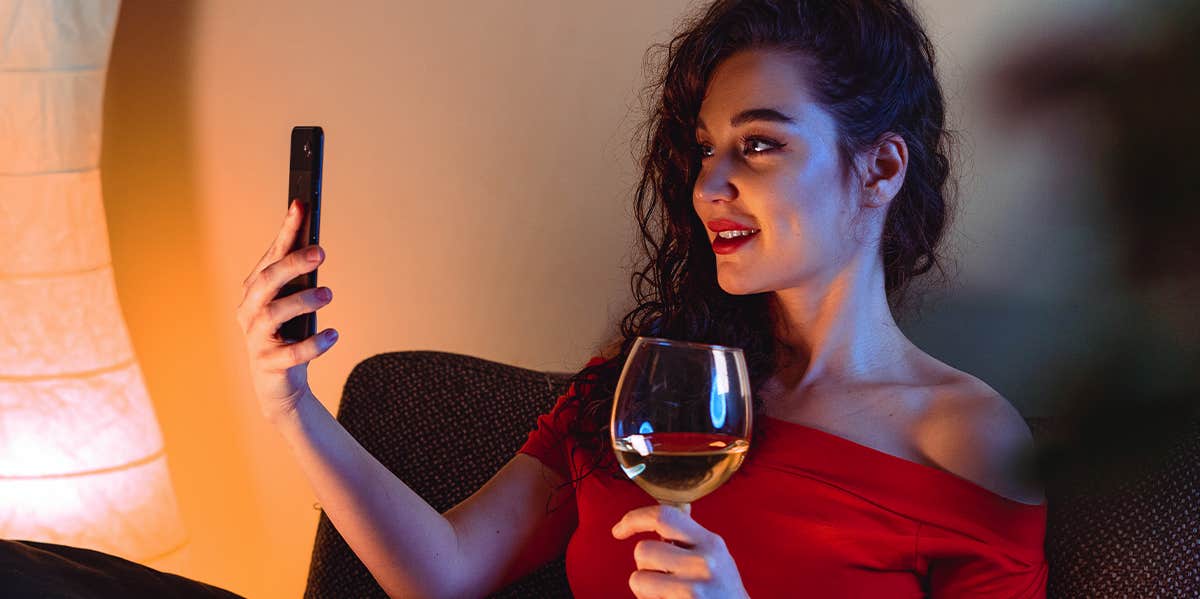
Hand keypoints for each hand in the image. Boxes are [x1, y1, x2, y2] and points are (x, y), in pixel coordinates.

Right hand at [235, 199, 336, 422]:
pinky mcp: (269, 364)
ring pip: (273, 314)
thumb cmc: (288, 332)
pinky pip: (290, 353)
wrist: (278, 382)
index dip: (285, 231)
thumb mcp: (294, 301)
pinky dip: (313, 344)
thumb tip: (315, 243)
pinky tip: (333, 335)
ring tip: (329, 294)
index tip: (301, 205)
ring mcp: (256, 338)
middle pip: (265, 282)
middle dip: (291, 264)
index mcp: (255, 290)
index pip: (270, 256)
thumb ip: (299, 276)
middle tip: (321, 252)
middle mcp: (249, 311)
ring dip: (303, 301)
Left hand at [612, 504, 749, 598]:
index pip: (663, 516)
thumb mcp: (715, 556)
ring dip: (644, 588)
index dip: (633, 519)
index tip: (619, 530)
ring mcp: (692, 589)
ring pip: (638, 578)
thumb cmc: (722, 590)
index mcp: (710, 543)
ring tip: (666, 593)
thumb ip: (692, 535)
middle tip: (662, 577)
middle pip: (643, 550)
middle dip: (644, 565)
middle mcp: (703, 563)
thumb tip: (678, 507)